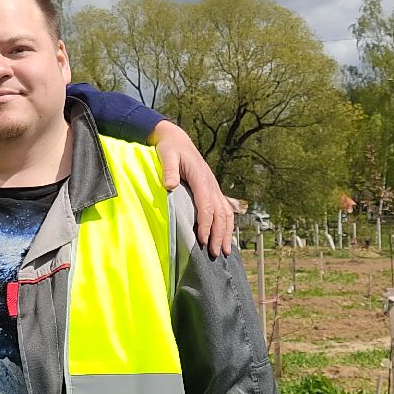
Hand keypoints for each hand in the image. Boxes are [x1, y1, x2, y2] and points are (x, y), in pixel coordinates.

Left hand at [150, 121, 234, 257]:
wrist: (176, 140)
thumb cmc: (170, 148)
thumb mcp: (166, 155)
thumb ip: (169, 170)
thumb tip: (170, 185)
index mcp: (201, 178)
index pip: (206, 205)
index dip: (205, 224)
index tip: (202, 240)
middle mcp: (211, 184)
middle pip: (220, 213)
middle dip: (218, 234)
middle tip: (214, 254)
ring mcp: (214, 188)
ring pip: (226, 213)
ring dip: (226, 233)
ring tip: (224, 252)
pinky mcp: (212, 191)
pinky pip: (224, 210)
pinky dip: (227, 226)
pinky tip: (225, 238)